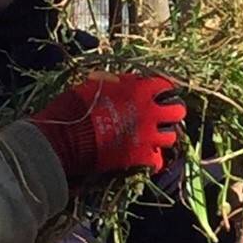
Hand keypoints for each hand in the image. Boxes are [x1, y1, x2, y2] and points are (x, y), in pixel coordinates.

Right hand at [28, 71, 186, 177]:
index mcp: (139, 90)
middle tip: (161, 118)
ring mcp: (147, 136)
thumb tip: (122, 81)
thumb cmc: (75, 106)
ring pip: (171, 137)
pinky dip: (153, 160)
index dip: (162, 90)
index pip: (165, 86)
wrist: (65, 138)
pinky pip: (158, 161)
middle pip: (177, 111)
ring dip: (163, 137)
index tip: (157, 95)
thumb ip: (115, 82)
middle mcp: (149, 112)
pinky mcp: (140, 158)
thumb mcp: (94, 84)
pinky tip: (144, 158)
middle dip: (171, 113)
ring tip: (153, 138)